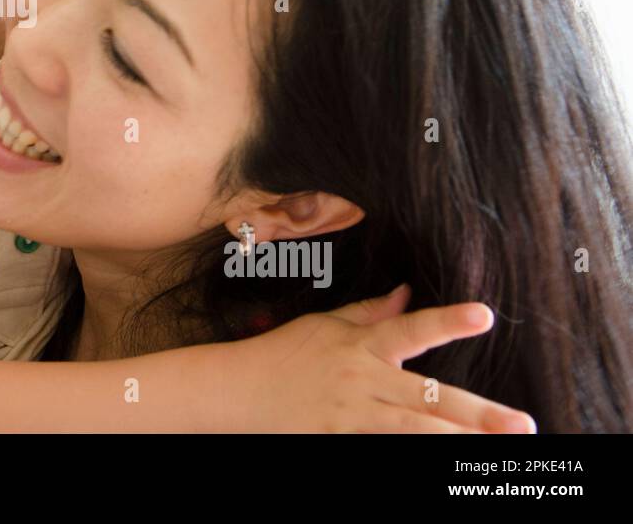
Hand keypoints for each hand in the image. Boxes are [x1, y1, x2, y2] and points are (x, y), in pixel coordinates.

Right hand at [232, 284, 536, 432]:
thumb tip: (406, 294)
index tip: (484, 314)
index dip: (447, 322)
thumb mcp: (324, 325)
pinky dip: (413, 455)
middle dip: (478, 414)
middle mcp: (362, 381)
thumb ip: (368, 313)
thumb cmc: (282, 353)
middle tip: (523, 424)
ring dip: (459, 442)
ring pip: (415, 431)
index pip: (410, 329)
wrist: (236, 392)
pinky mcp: (341, 442)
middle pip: (428, 397)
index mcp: (360, 346)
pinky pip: (385, 449)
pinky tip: (444, 466)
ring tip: (499, 451)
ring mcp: (352, 416)